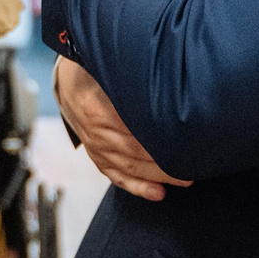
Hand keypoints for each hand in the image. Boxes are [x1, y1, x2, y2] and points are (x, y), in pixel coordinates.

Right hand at [54, 56, 188, 200]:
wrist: (66, 79)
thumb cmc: (94, 68)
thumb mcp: (110, 65)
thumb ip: (134, 77)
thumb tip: (168, 78)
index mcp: (97, 108)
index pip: (134, 131)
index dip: (161, 140)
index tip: (186, 143)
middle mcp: (94, 130)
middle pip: (134, 153)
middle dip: (165, 162)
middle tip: (192, 165)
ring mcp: (94, 146)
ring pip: (128, 168)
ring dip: (156, 177)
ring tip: (183, 179)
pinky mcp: (95, 155)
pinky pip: (116, 176)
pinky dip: (136, 187)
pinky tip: (156, 192)